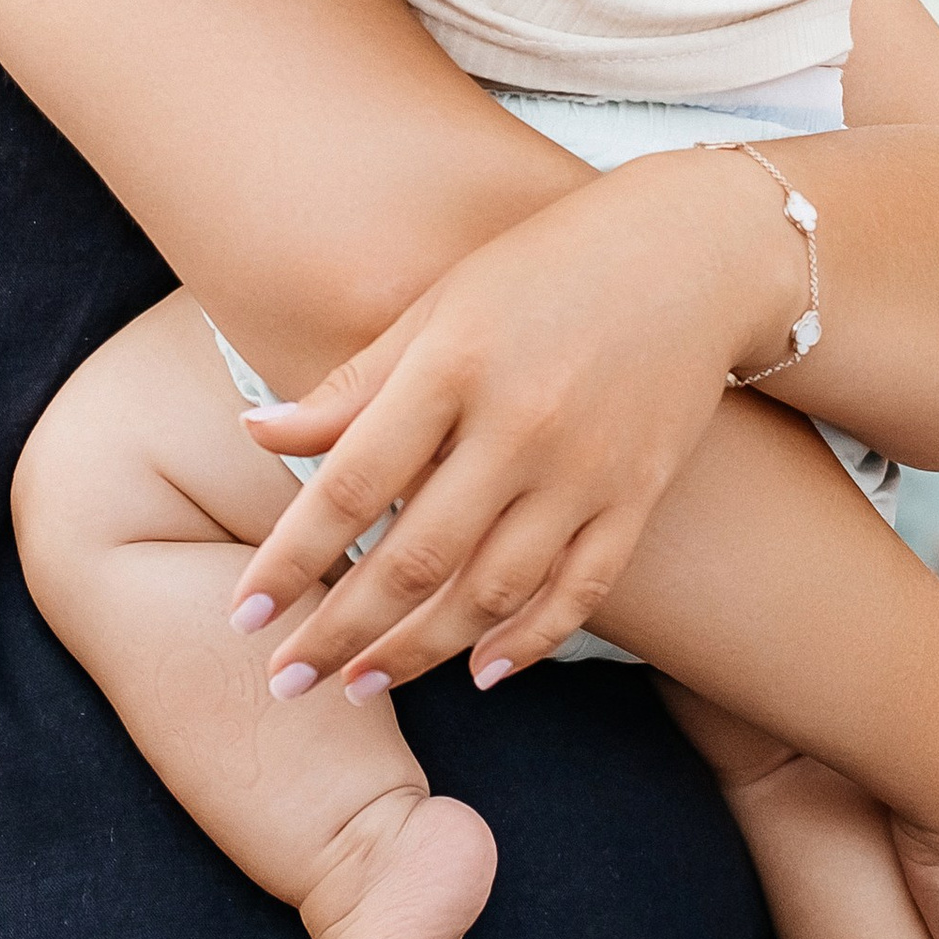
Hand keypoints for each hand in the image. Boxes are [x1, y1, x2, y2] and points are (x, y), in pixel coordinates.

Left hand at [223, 155, 759, 693]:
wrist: (696, 254)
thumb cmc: (544, 270)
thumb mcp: (438, 308)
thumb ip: (353, 384)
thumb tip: (253, 430)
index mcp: (453, 367)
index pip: (351, 486)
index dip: (291, 559)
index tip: (242, 616)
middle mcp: (518, 426)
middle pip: (415, 557)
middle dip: (341, 631)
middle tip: (287, 682)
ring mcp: (585, 468)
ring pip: (492, 590)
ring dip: (420, 651)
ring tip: (364, 685)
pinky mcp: (639, 495)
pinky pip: (580, 590)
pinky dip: (529, 640)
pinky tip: (481, 672)